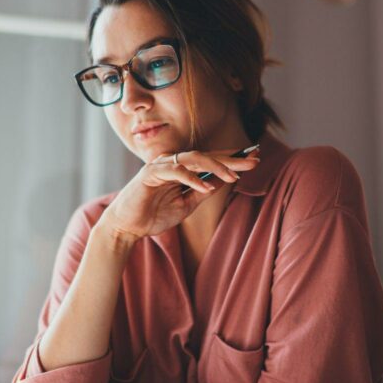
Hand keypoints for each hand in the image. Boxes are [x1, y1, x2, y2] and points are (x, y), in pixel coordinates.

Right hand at [98, 148, 260, 242]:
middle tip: (253, 161)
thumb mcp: (186, 205)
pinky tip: (206, 187)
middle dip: (231, 159)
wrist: (127, 227)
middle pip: (206, 155)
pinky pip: (175, 171)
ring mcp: (161, 165)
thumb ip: (202, 192)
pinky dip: (192, 178)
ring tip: (233, 176)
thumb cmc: (153, 215)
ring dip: (215, 166)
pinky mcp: (150, 174)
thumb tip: (223, 182)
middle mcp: (172, 162)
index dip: (232, 159)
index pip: (210, 160)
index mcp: (181, 168)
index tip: (254, 159)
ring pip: (193, 158)